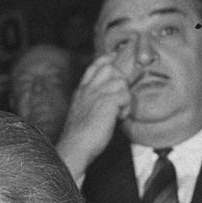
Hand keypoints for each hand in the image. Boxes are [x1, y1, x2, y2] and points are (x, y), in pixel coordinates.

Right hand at [56, 54, 131, 180]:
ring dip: (124, 99)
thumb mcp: (81, 114)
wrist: (75, 146)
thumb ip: (91, 102)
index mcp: (81, 92)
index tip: (113, 56)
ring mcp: (98, 94)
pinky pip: (126, 96)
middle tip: (118, 99)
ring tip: (117, 114)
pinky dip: (125, 109)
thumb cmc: (79, 137)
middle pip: (110, 69)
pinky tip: (117, 118)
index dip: (105, 60)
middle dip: (119, 81)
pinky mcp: (108, 101)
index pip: (94, 67)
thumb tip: (108, 100)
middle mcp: (89, 89)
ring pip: (121, 83)